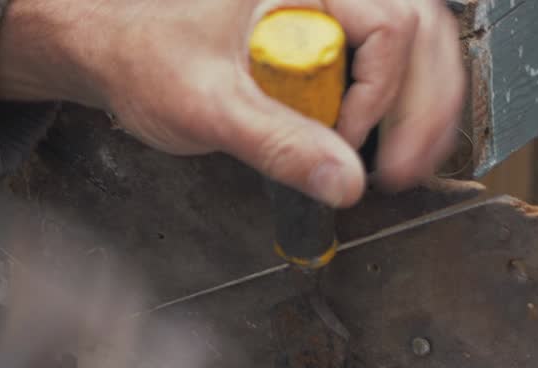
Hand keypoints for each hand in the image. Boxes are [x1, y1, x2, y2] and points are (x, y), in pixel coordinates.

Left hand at [0, 0, 464, 207]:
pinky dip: (395, 105)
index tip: (347, 143)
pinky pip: (387, 61)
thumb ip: (276, 142)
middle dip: (424, 106)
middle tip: (404, 171)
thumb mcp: (207, 106)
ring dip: (420, 107)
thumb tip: (343, 179)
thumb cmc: (145, 56)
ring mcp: (331, 8)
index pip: (391, 24)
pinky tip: (386, 145)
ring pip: (417, 44)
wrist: (114, 51)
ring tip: (402, 165)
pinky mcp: (328, 35)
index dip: (381, 94)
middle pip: (422, 30)